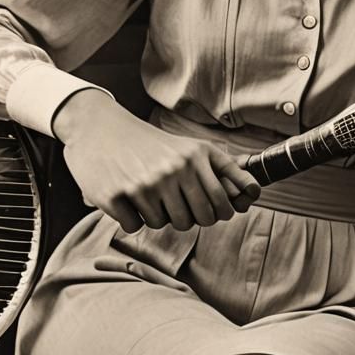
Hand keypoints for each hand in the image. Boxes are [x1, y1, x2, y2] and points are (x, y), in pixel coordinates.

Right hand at [54, 89, 260, 232]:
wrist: (100, 128)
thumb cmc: (151, 144)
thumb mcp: (191, 147)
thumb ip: (224, 168)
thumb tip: (254, 191)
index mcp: (195, 155)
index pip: (221, 202)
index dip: (220, 212)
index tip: (214, 210)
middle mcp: (174, 168)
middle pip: (197, 219)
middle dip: (189, 218)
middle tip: (175, 203)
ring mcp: (144, 183)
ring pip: (165, 224)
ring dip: (158, 216)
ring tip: (148, 194)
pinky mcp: (115, 196)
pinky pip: (135, 226)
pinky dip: (131, 217)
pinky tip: (126, 196)